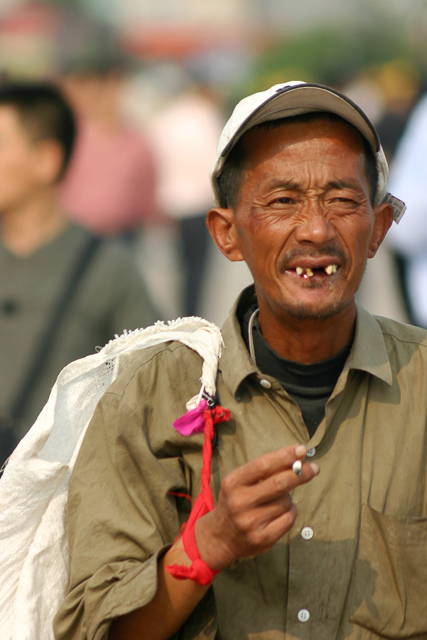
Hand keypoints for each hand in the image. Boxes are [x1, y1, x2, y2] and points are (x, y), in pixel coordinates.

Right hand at [195, 444, 318, 571]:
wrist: (221, 536)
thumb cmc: (236, 500)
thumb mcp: (240, 481)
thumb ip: (264, 470)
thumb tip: (297, 458)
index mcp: (233, 482)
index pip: (263, 465)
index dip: (285, 456)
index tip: (301, 450)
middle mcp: (240, 502)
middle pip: (279, 483)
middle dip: (300, 473)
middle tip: (314, 468)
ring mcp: (250, 522)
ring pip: (286, 502)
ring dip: (289, 497)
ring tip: (277, 499)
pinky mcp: (262, 539)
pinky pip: (289, 519)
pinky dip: (290, 512)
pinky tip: (280, 512)